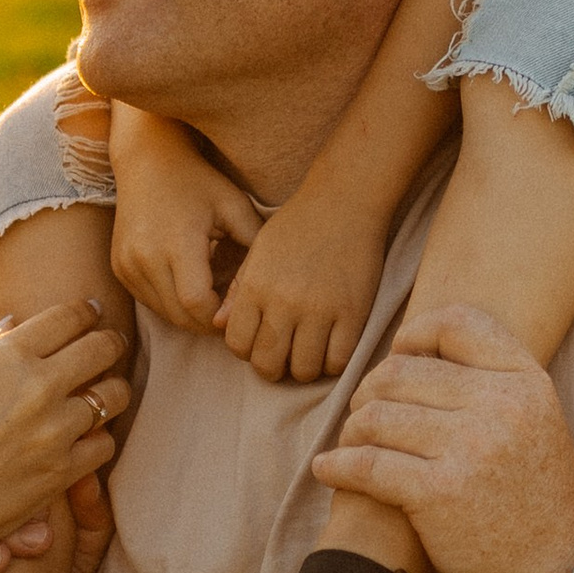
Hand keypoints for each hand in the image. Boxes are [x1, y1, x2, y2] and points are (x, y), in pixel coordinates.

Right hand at [0, 304, 127, 572]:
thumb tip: (12, 327)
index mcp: (5, 357)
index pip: (69, 317)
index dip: (86, 312)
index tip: (93, 314)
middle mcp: (36, 387)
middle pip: (102, 349)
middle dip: (109, 344)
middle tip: (110, 347)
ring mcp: (54, 431)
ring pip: (113, 396)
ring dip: (110, 392)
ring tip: (103, 394)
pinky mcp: (62, 473)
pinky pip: (104, 445)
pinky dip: (98, 440)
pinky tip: (85, 439)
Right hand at [108, 110, 262, 331]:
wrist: (148, 160)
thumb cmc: (199, 181)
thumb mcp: (235, 207)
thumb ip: (253, 249)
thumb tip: (258, 295)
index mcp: (176, 243)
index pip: (197, 304)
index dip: (221, 315)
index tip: (239, 308)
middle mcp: (144, 258)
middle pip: (180, 316)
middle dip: (208, 321)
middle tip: (231, 312)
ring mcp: (126, 265)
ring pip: (163, 313)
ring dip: (190, 315)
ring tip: (212, 297)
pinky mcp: (119, 268)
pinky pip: (149, 301)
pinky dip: (171, 303)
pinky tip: (188, 286)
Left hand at [216, 177, 392, 383]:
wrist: (345, 202)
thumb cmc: (298, 225)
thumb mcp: (259, 252)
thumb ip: (238, 291)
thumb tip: (220, 326)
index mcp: (256, 286)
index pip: (238, 344)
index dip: (247, 351)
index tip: (259, 342)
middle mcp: (284, 302)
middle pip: (268, 364)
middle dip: (273, 367)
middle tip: (284, 355)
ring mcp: (320, 310)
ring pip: (304, 370)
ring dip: (303, 368)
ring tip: (308, 351)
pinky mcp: (353, 313)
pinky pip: (338, 361)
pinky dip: (332, 363)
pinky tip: (330, 347)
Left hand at [310, 304, 573, 572]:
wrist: (559, 570)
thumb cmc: (540, 497)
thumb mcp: (539, 419)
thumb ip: (493, 380)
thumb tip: (416, 349)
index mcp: (525, 381)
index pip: (457, 323)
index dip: (416, 333)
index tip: (399, 355)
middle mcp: (499, 406)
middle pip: (401, 371)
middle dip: (371, 391)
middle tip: (365, 415)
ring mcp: (469, 448)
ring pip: (376, 414)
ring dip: (352, 429)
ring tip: (351, 444)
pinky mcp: (438, 492)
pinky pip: (366, 463)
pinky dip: (338, 465)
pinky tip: (329, 469)